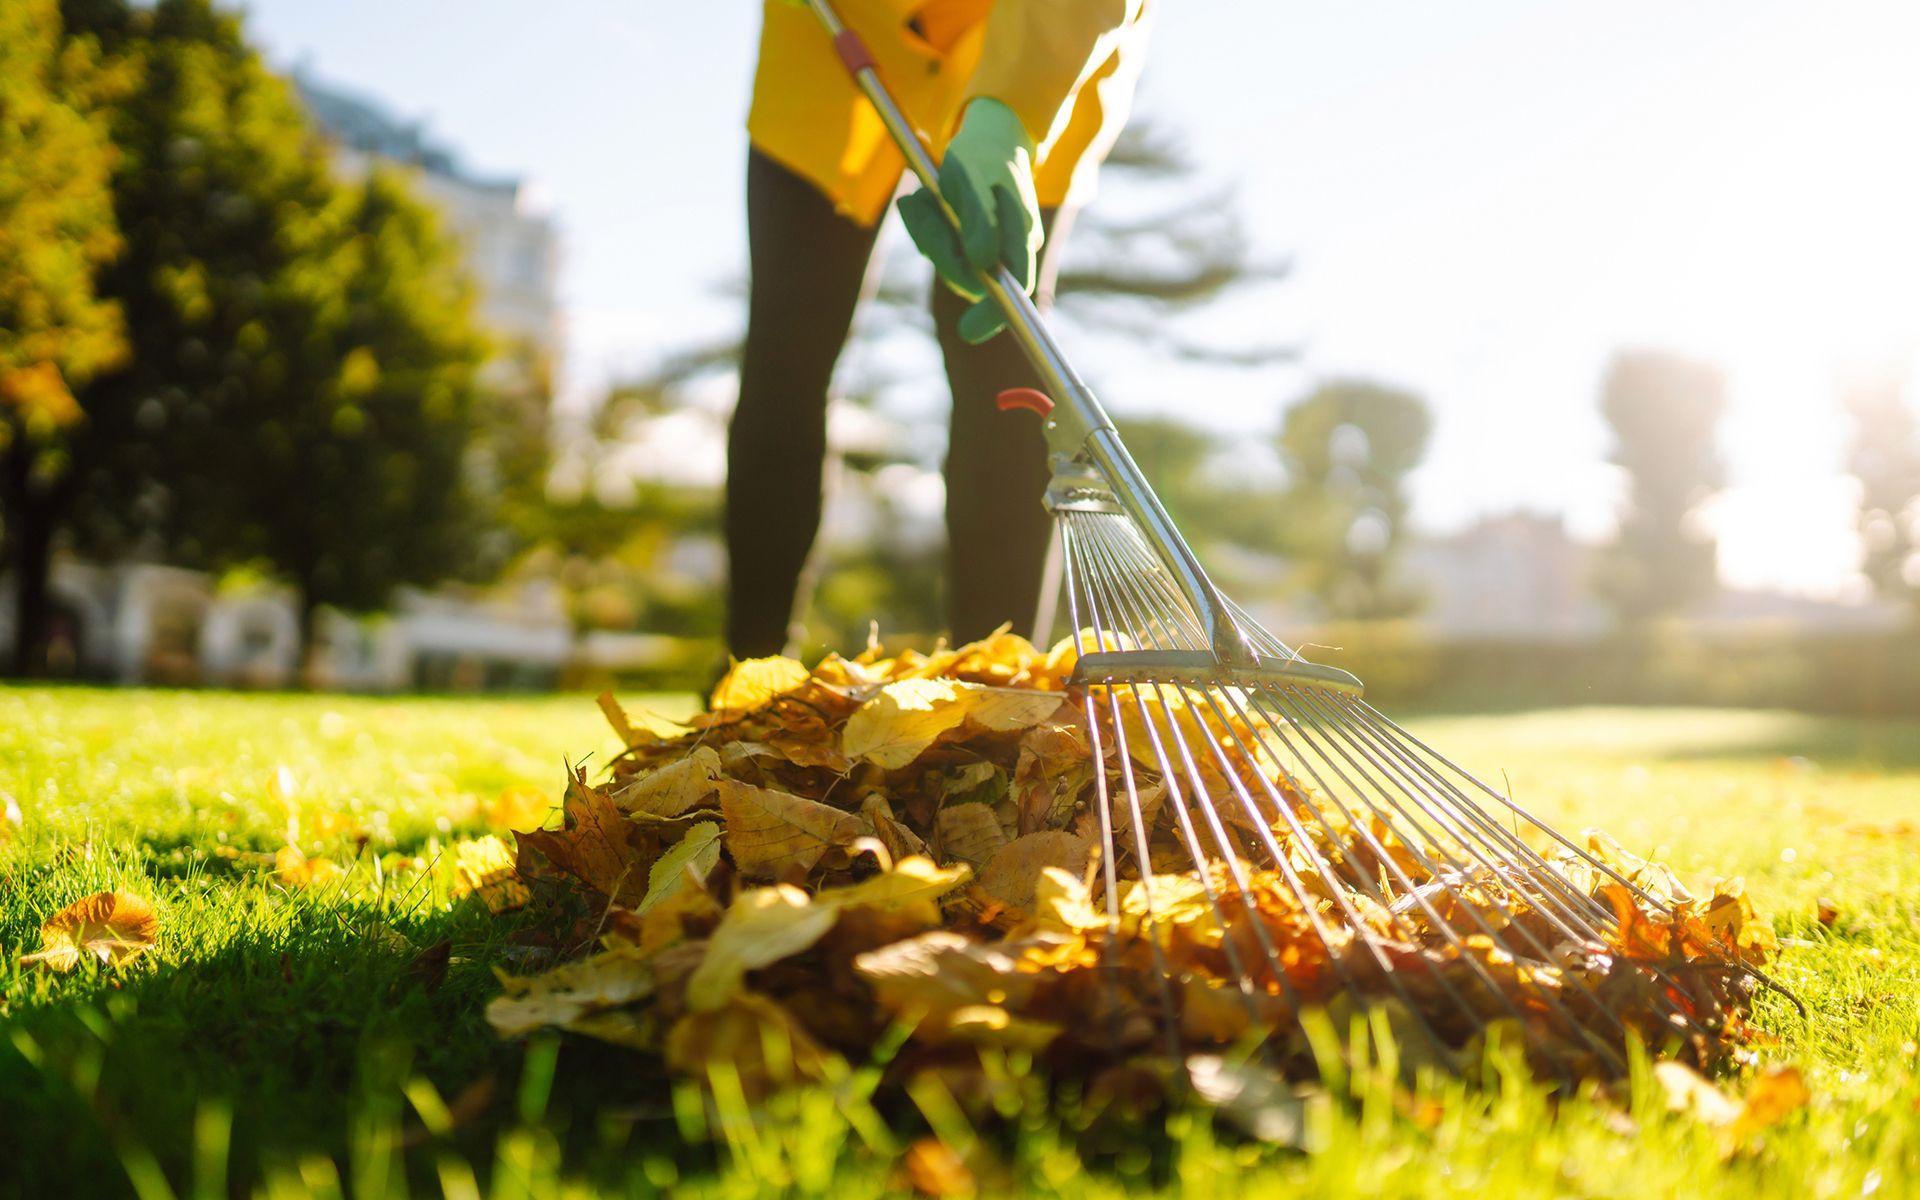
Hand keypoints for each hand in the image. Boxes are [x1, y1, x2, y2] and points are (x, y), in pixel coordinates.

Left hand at [896, 98, 1041, 343]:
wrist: (990, 134)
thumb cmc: (985, 153)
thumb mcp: (977, 176)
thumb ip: (980, 219)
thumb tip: (981, 262)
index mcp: (1020, 235)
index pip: (1013, 289)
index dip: (993, 315)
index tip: (968, 332)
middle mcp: (1006, 249)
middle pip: (967, 275)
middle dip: (935, 244)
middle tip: (916, 204)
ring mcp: (987, 247)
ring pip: (946, 257)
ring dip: (925, 228)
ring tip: (920, 196)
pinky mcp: (967, 239)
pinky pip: (937, 242)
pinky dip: (922, 221)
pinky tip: (919, 200)